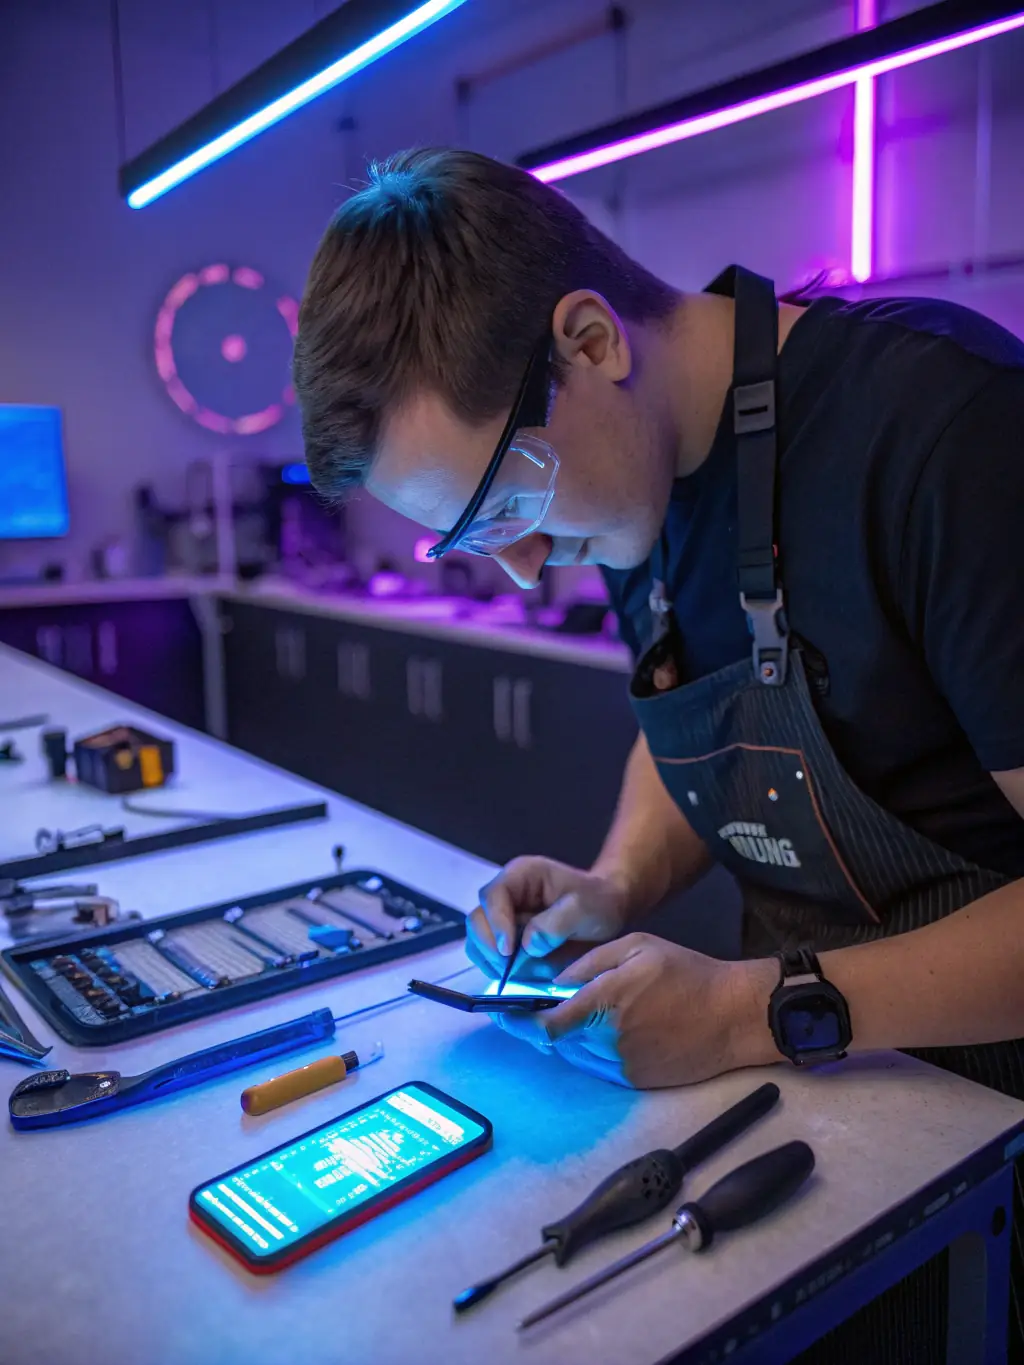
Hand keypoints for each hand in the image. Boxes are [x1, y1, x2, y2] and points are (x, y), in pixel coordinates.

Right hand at [466, 857, 629, 980]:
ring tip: (513, 976)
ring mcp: (503, 919)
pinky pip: (488, 958)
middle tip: (509, 970)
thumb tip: (527, 946)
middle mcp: (506, 895)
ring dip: (491, 962)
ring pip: (477, 941)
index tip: (509, 950)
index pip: (494, 895)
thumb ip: (556, 924)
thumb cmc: (598, 902)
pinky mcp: (506, 942)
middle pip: (478, 920)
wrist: (608, 914)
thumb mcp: (585, 908)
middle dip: (490, 947)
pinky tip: (515, 979)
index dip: (496, 923)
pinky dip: (497, 971)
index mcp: (522, 876)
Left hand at [496, 934, 777, 1088]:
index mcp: (606, 1004)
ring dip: (570, 1035)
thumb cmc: (687, 974)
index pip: (545, 1024)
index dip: (518, 1020)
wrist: (734, 1016)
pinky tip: (612, 1028)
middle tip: (541, 1003)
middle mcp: (609, 1042)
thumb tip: (552, 979)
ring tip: (588, 1011)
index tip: (501, 1011)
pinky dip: (593, 1049)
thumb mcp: (636, 947)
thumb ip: (588, 962)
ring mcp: (622, 1067)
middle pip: (556, 1040)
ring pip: (575, 1054)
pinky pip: (599, 1066)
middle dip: (544, 1022)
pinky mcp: (635, 1082)